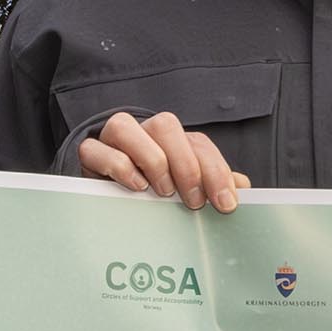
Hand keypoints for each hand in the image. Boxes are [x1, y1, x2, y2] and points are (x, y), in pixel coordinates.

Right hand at [77, 110, 248, 212]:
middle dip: (186, 165)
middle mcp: (143, 131)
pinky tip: (135, 187)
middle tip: (193, 201)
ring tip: (162, 192)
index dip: (216, 172)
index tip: (226, 204)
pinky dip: (119, 167)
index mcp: (172, 139)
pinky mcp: (88, 153)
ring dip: (151, 160)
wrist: (101, 187)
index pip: (198, 143)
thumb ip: (210, 184)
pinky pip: (97, 149)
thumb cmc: (150, 186)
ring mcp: (113, 139)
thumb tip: (243, 187)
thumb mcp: (182, 188)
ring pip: (126, 127)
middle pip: (165, 126)